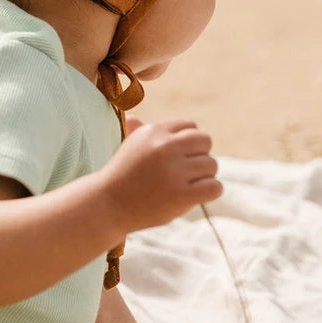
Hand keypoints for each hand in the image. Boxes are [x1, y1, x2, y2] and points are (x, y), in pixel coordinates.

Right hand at [99, 117, 221, 233]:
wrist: (107, 204)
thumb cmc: (121, 176)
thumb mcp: (128, 147)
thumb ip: (137, 131)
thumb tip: (133, 118)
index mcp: (154, 131)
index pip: (191, 126)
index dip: (188, 142)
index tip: (179, 156)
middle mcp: (165, 147)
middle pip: (205, 141)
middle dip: (200, 155)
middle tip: (187, 171)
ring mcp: (174, 171)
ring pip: (212, 165)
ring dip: (204, 176)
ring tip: (186, 185)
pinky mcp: (181, 195)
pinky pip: (214, 187)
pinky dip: (210, 191)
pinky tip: (196, 196)